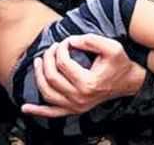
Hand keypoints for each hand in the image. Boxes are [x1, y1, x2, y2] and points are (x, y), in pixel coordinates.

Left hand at [21, 34, 145, 117]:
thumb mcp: (112, 47)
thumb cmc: (120, 64)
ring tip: (39, 61)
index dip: (60, 49)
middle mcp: (79, 98)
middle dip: (48, 59)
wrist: (128, 82)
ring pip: (47, 93)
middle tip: (51, 48)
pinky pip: (52, 113)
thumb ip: (91, 40)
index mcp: (87, 83)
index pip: (63, 63)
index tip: (64, 41)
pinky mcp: (74, 110)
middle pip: (51, 77)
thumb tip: (70, 41)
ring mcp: (75, 106)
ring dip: (39, 76)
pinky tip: (25, 108)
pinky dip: (37, 111)